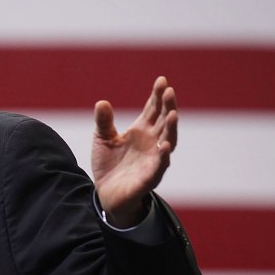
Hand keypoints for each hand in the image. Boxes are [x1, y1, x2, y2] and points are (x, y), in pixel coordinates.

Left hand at [91, 76, 177, 227]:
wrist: (106, 194)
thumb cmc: (109, 164)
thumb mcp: (103, 139)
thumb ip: (104, 122)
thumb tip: (101, 102)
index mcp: (142, 130)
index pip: (153, 109)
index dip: (157, 95)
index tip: (162, 80)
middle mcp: (152, 142)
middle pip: (164, 121)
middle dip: (168, 106)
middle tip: (169, 91)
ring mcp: (153, 159)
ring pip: (168, 141)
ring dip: (171, 128)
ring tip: (173, 114)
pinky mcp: (150, 177)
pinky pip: (159, 167)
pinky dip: (163, 157)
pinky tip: (164, 146)